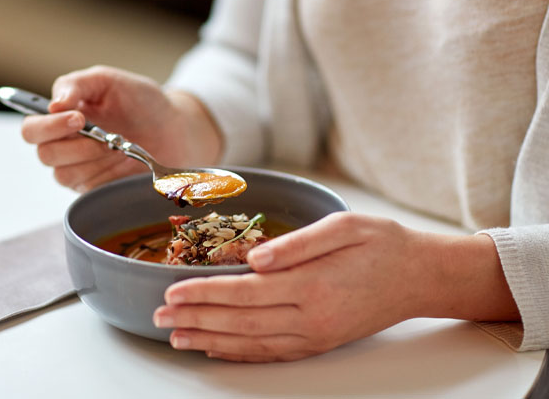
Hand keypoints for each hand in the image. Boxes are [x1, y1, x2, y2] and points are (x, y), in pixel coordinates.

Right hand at [20, 66, 220, 191]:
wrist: (177, 130)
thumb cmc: (143, 103)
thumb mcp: (110, 81)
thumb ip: (77, 85)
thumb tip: (52, 104)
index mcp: (63, 115)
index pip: (32, 126)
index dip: (48, 125)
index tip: (78, 117)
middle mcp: (65, 143)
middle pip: (42, 153)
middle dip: (71, 143)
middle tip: (101, 134)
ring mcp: (79, 168)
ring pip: (62, 173)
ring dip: (90, 158)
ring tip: (117, 146)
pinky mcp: (96, 189)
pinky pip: (85, 190)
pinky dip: (103, 174)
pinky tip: (123, 161)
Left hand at [153, 212, 518, 362]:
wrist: (419, 277)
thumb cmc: (381, 244)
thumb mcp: (343, 227)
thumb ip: (297, 243)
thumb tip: (254, 258)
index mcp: (312, 285)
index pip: (244, 292)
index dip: (203, 293)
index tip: (171, 291)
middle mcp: (310, 317)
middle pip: (239, 322)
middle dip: (195, 319)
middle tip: (159, 317)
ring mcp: (314, 335)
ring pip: (250, 342)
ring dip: (209, 340)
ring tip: (176, 337)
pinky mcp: (318, 342)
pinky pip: (271, 353)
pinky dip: (239, 353)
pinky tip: (216, 348)